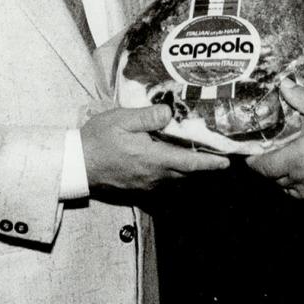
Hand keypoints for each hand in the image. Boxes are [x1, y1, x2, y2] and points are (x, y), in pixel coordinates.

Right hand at [82, 105, 229, 192]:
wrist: (76, 165)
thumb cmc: (98, 139)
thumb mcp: (121, 119)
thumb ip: (148, 117)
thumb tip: (169, 114)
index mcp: (154, 158)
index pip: (190, 163)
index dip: (210, 163)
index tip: (227, 162)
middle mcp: (154, 176)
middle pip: (186, 173)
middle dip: (201, 166)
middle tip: (215, 154)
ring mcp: (146, 185)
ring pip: (175, 179)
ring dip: (186, 170)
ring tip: (193, 155)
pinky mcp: (137, 189)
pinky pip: (161, 184)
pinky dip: (170, 175)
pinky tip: (167, 164)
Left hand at [246, 81, 303, 202]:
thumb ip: (301, 97)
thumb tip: (284, 84)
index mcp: (293, 161)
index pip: (261, 167)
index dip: (253, 161)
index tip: (250, 154)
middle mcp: (300, 181)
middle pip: (274, 180)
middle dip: (269, 169)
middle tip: (270, 154)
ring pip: (290, 191)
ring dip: (285, 180)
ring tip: (289, 165)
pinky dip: (303, 188)